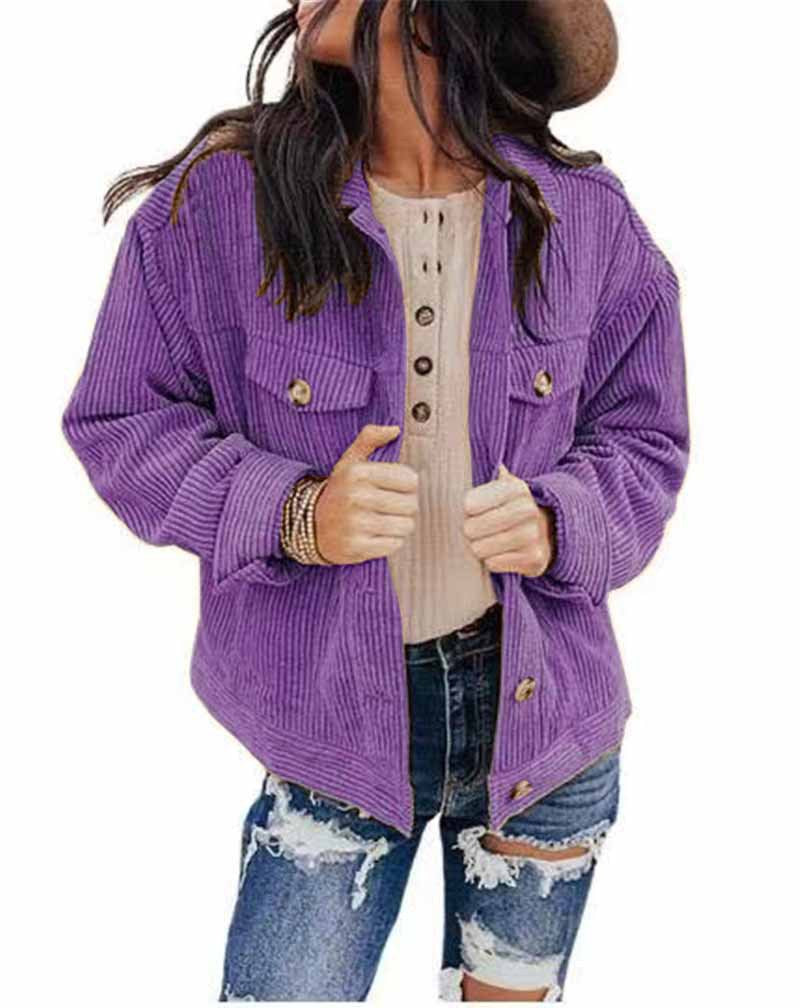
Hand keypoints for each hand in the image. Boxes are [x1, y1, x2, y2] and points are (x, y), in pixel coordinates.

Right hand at [315, 424, 418, 564]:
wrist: (308, 525)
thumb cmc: (338, 492)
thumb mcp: (349, 461)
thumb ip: (370, 439)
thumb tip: (394, 429)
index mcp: (358, 473)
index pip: (410, 479)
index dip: (408, 485)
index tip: (396, 488)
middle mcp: (357, 497)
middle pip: (411, 504)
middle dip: (405, 507)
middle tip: (390, 507)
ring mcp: (356, 523)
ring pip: (406, 525)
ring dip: (399, 525)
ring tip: (384, 521)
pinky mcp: (357, 546)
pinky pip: (395, 544)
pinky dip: (391, 541)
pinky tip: (377, 535)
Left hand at [462, 462, 555, 576]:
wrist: (550, 533)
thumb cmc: (515, 508)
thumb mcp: (506, 489)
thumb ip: (494, 480)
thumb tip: (499, 468)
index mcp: (517, 489)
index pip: (470, 504)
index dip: (466, 510)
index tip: (471, 511)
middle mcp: (528, 510)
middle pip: (472, 528)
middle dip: (470, 531)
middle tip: (476, 530)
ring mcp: (532, 536)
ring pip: (480, 548)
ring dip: (479, 547)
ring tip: (487, 541)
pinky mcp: (533, 560)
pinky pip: (493, 564)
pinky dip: (491, 561)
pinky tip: (499, 553)